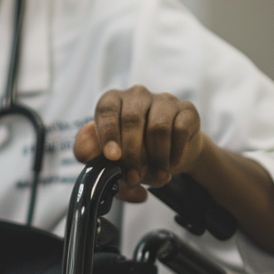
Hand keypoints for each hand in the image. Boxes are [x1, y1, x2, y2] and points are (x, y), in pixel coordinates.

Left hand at [73, 85, 205, 201]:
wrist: (169, 157)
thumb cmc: (132, 154)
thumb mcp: (106, 158)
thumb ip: (89, 153)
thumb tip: (87, 153)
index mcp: (112, 101)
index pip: (107, 110)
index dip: (108, 134)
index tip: (112, 157)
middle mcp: (137, 95)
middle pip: (132, 120)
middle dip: (132, 154)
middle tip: (133, 178)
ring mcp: (163, 99)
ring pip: (157, 128)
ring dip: (156, 158)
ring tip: (156, 177)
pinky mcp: (186, 109)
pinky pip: (180, 130)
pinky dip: (175, 153)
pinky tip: (171, 164)